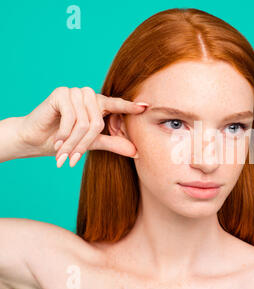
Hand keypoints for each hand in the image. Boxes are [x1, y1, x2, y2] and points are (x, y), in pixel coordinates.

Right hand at [19, 87, 148, 166]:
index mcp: (98, 105)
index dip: (130, 107)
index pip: (117, 105)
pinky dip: (65, 134)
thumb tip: (137, 152)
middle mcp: (88, 95)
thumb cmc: (64, 140)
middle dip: (85, 144)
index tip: (147, 107)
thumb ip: (113, 143)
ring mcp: (75, 92)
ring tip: (63, 151)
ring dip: (73, 141)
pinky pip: (71, 118)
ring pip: (85, 122)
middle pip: (98, 123)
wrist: (34, 139)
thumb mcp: (92, 143)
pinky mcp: (61, 93)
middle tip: (73, 158)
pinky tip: (57, 141)